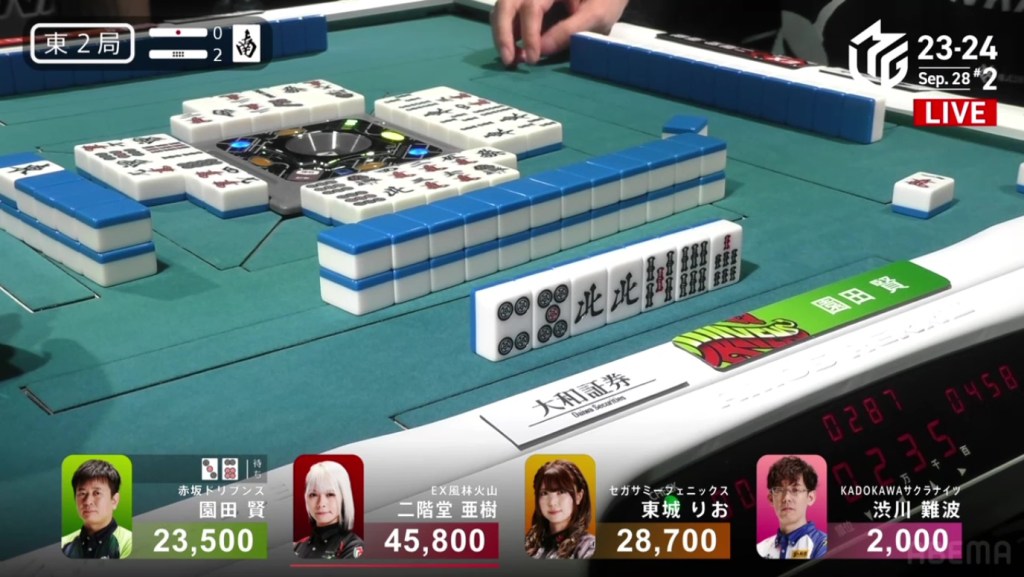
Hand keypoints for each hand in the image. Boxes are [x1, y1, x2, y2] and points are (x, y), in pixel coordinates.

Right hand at [490, 0, 628, 66]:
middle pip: (506, 3)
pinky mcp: (527, 2)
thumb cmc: (605, 0)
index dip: (529, 33)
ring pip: (502, 8)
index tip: (532, 58)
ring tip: (510, 59)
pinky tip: (516, 51)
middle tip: (508, 61)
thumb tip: (542, 50)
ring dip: (502, 34)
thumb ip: (570, 30)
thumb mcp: (596, 15)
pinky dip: (507, 32)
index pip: (531, 6)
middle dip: (503, 33)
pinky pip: (508, 13)